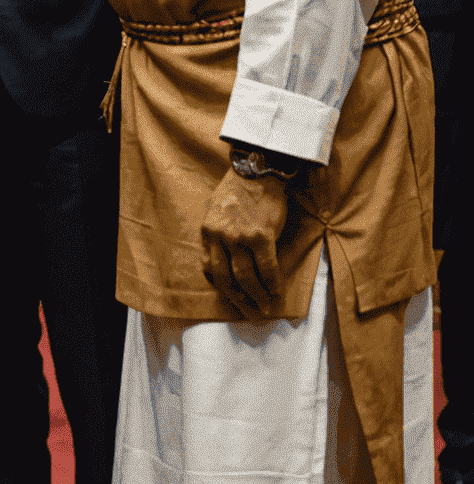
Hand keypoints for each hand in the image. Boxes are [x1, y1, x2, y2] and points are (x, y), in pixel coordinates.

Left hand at [199, 168, 289, 317]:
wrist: (257, 171)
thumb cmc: (238, 191)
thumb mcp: (215, 210)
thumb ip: (216, 234)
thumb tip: (221, 259)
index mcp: (207, 231)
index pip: (208, 267)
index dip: (221, 287)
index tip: (232, 297)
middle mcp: (220, 236)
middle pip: (225, 278)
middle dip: (238, 299)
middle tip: (250, 312)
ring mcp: (239, 237)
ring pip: (246, 277)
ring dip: (257, 296)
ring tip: (265, 306)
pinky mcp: (261, 236)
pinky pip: (267, 267)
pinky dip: (272, 283)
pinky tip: (277, 291)